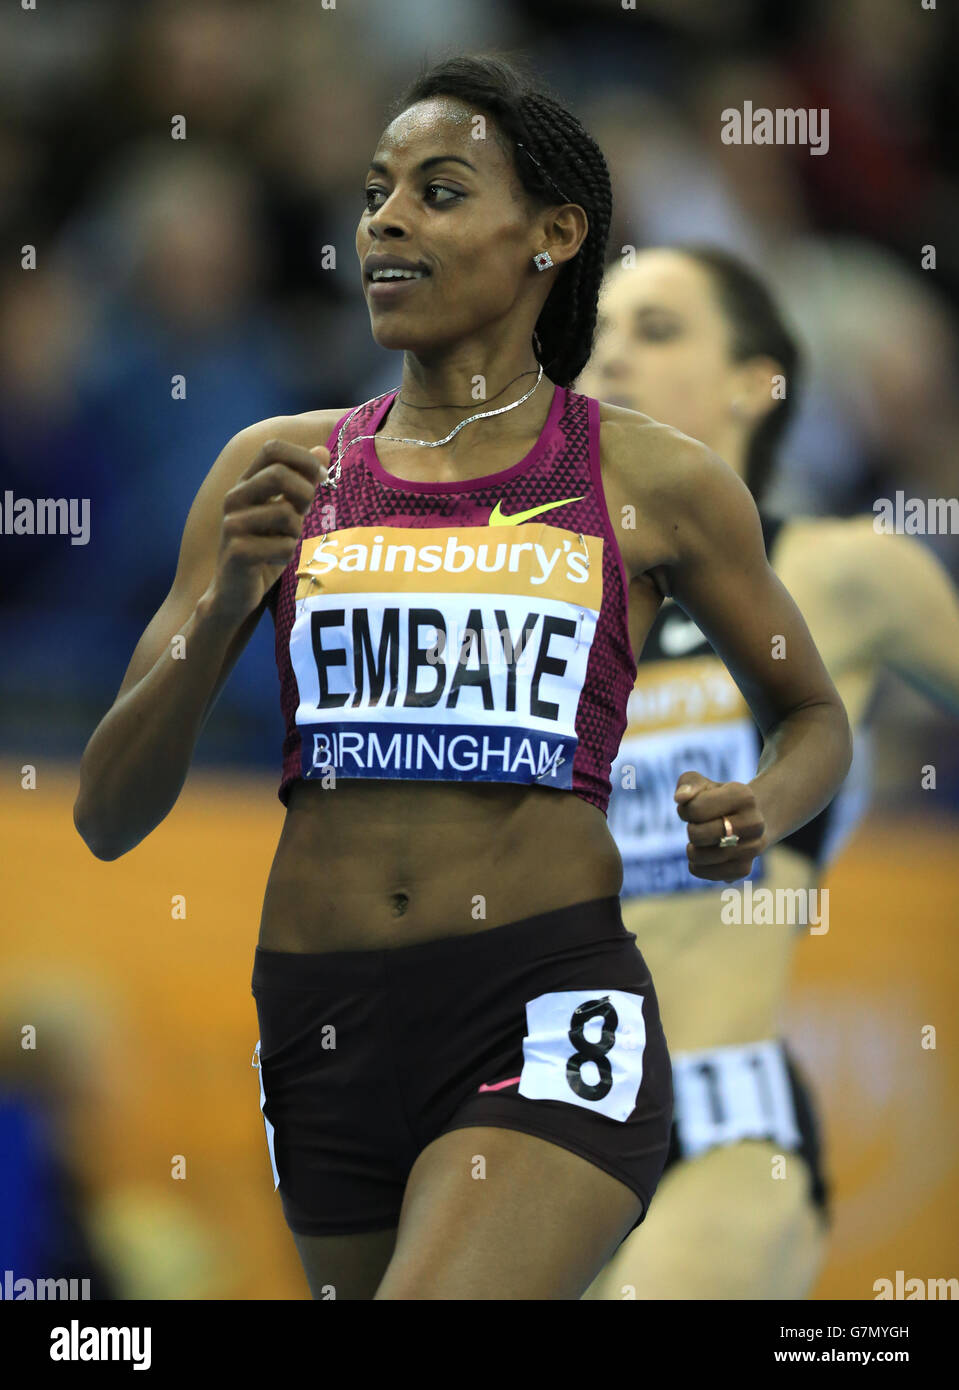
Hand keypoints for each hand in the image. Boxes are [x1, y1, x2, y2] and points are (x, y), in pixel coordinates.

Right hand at [208, 439, 328, 622]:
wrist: (234, 592)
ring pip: (285, 513)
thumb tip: (322, 450)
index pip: (272, 448)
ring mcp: (233, 524)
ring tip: (285, 541)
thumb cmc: (264, 549)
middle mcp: (234, 498)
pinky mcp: (238, 551)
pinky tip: (273, 561)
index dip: (303, 458)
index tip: (321, 477)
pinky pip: (283, 545)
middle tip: (308, 511)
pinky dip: (287, 554)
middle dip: (305, 492)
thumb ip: (301, 482)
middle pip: (279, 474)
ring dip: (296, 530)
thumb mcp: (286, 512)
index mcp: (246, 484)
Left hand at [673, 771, 766, 882]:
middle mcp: (754, 823)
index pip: (695, 809)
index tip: (694, 808)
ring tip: (703, 840)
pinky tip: (705, 855)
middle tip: (701, 825)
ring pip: (699, 857)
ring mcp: (752, 848)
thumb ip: (688, 784)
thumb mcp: (703, 784)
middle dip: (691, 829)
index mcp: (744, 796)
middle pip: (697, 835)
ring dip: (692, 849)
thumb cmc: (718, 799)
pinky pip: (705, 873)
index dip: (686, 810)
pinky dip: (697, 866)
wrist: (749, 819)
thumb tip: (680, 798)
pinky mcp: (744, 869)